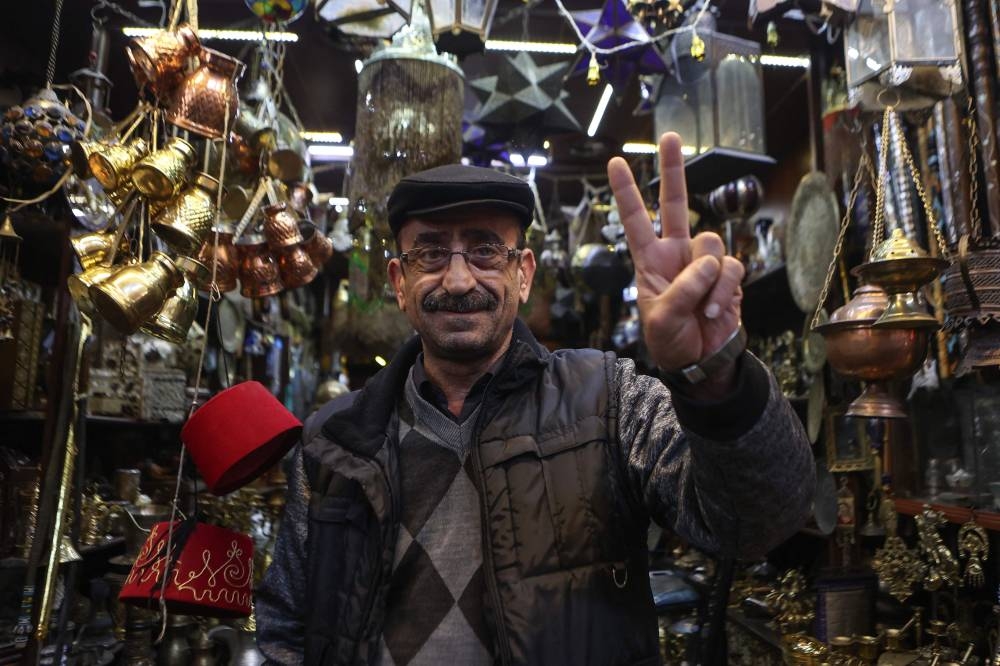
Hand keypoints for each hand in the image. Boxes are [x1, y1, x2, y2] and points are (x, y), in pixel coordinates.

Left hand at [607, 132, 744, 377]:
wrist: (702, 362)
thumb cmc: (672, 341)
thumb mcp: (662, 319)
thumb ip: (683, 289)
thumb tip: (708, 263)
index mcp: (650, 261)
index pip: (636, 221)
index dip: (627, 193)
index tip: (615, 162)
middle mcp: (676, 254)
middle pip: (676, 203)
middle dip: (673, 169)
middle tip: (669, 136)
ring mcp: (703, 262)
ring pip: (709, 244)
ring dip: (707, 281)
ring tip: (700, 309)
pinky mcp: (728, 275)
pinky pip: (731, 267)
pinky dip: (724, 291)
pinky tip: (714, 311)